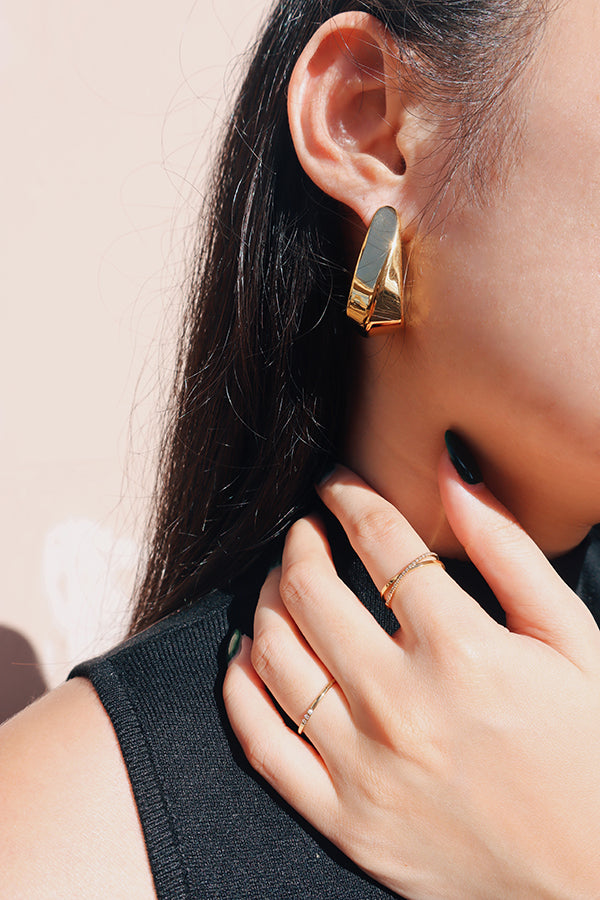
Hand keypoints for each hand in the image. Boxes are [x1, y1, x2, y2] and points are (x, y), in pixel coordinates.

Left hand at [223, 459, 599, 898]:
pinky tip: (249, 658)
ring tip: (282, 585)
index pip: (381, 540)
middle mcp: (399, 704)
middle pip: (310, 591)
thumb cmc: (591, 753)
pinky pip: (262, 743)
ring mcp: (363, 766)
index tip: (339, 483)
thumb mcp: (574, 640)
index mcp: (462, 650)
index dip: (351, 495)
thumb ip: (510, 552)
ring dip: (267, 601)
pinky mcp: (343, 819)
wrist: (594, 880)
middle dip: (300, 542)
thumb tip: (453, 477)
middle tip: (308, 531)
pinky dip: (241, 689)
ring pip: (273, 656)